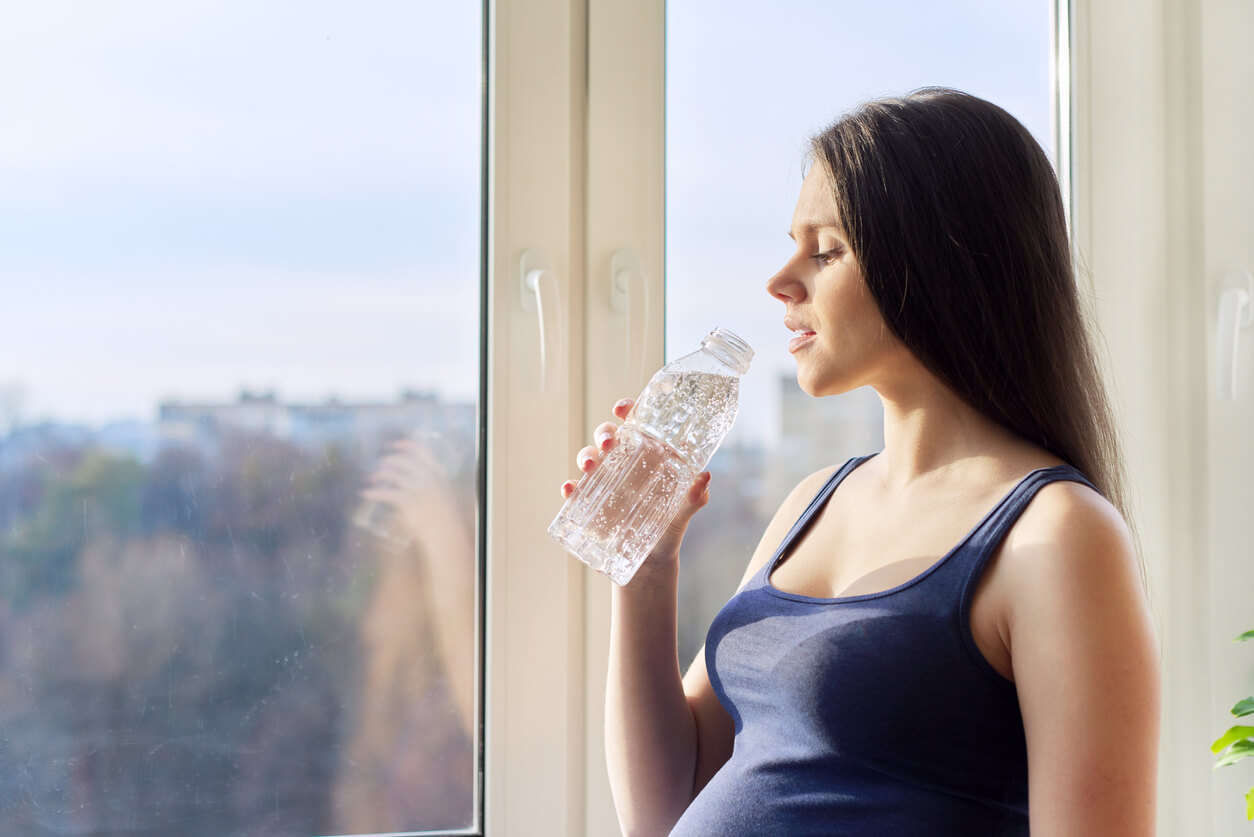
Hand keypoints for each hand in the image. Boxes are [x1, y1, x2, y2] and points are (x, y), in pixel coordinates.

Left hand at [362, 435, 462, 548]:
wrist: (446, 534)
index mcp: (438, 472)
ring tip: (370, 479)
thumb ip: (431, 479)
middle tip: (378, 465)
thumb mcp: (443, 492)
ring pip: (391, 475)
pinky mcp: (407, 502)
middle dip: (387, 461)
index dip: (404, 445)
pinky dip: (373, 492)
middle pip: (402, 460)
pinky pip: (385, 493)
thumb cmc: (444, 515)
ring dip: (378, 475)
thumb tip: (411, 472)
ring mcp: (417, 489)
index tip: (392, 445)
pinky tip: (366, 493)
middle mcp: (427, 477)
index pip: (420, 450)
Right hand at [559, 398, 711, 565]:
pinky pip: (576, 491)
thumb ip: (695, 497)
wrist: (651, 564)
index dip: (627, 411)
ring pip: (589, 459)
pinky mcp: (591, 505)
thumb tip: (705, 477)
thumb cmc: (669, 528)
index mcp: (647, 456)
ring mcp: (605, 484)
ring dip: (585, 456)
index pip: (635, 425)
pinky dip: (570, 487)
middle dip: (603, 434)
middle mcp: (624, 465)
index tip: (622, 408)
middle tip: (608, 443)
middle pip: (608, 437)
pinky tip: (569, 489)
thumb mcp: (684, 512)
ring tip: (589, 466)